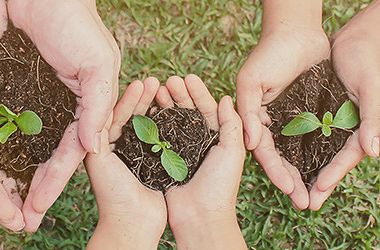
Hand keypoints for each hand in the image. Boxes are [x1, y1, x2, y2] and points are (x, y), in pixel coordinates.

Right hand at [0, 0, 25, 229]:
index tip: (11, 218)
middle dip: (10, 196)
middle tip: (28, 223)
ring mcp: (1, 107)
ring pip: (16, 151)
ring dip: (30, 179)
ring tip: (42, 205)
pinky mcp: (25, 94)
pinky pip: (35, 129)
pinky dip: (46, 149)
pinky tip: (54, 167)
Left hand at [7, 0, 120, 230]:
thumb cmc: (77, 23)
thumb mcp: (99, 64)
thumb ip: (99, 106)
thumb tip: (93, 149)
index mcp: (80, 106)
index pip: (69, 151)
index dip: (56, 180)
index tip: (41, 206)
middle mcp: (53, 107)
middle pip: (42, 156)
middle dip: (33, 188)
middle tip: (23, 220)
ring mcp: (27, 100)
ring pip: (20, 145)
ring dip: (12, 176)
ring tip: (6, 208)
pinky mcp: (3, 89)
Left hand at [84, 77, 165, 248]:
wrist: (133, 222)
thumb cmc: (113, 194)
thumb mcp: (98, 159)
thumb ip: (96, 133)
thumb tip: (98, 108)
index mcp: (101, 146)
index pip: (114, 115)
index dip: (127, 98)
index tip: (141, 83)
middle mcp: (118, 148)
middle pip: (131, 116)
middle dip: (142, 98)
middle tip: (154, 81)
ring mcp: (137, 154)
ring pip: (146, 124)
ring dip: (154, 107)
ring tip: (165, 90)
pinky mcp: (153, 162)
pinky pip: (160, 138)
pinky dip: (165, 123)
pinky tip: (173, 110)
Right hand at [158, 75, 246, 248]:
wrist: (200, 217)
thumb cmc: (220, 186)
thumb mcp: (233, 152)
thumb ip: (232, 124)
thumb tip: (225, 97)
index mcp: (216, 138)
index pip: (206, 108)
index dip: (198, 92)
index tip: (188, 77)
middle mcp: (197, 142)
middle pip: (187, 111)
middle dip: (179, 94)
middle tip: (169, 80)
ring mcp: (179, 150)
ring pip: (171, 120)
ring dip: (165, 104)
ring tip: (156, 89)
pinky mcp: (163, 159)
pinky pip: (157, 136)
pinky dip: (153, 121)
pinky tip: (146, 108)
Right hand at [236, 0, 329, 208]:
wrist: (296, 33)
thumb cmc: (269, 54)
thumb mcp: (251, 81)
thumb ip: (247, 111)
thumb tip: (250, 143)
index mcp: (255, 119)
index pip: (264, 151)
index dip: (275, 171)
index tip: (289, 189)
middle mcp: (273, 124)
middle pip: (282, 158)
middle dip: (291, 181)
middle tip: (304, 203)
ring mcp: (292, 120)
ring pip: (299, 152)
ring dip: (307, 174)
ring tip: (318, 195)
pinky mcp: (310, 113)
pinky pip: (315, 137)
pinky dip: (320, 154)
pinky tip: (328, 170)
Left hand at [309, 0, 379, 209]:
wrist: (357, 38)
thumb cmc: (370, 61)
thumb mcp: (374, 89)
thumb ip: (374, 118)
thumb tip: (372, 152)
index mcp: (361, 129)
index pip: (345, 159)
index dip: (332, 176)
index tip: (317, 193)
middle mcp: (344, 129)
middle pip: (327, 161)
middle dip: (315, 182)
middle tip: (301, 203)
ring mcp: (328, 120)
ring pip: (312, 150)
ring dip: (301, 168)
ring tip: (288, 187)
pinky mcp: (314, 109)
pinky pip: (302, 131)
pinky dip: (292, 144)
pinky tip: (280, 155)